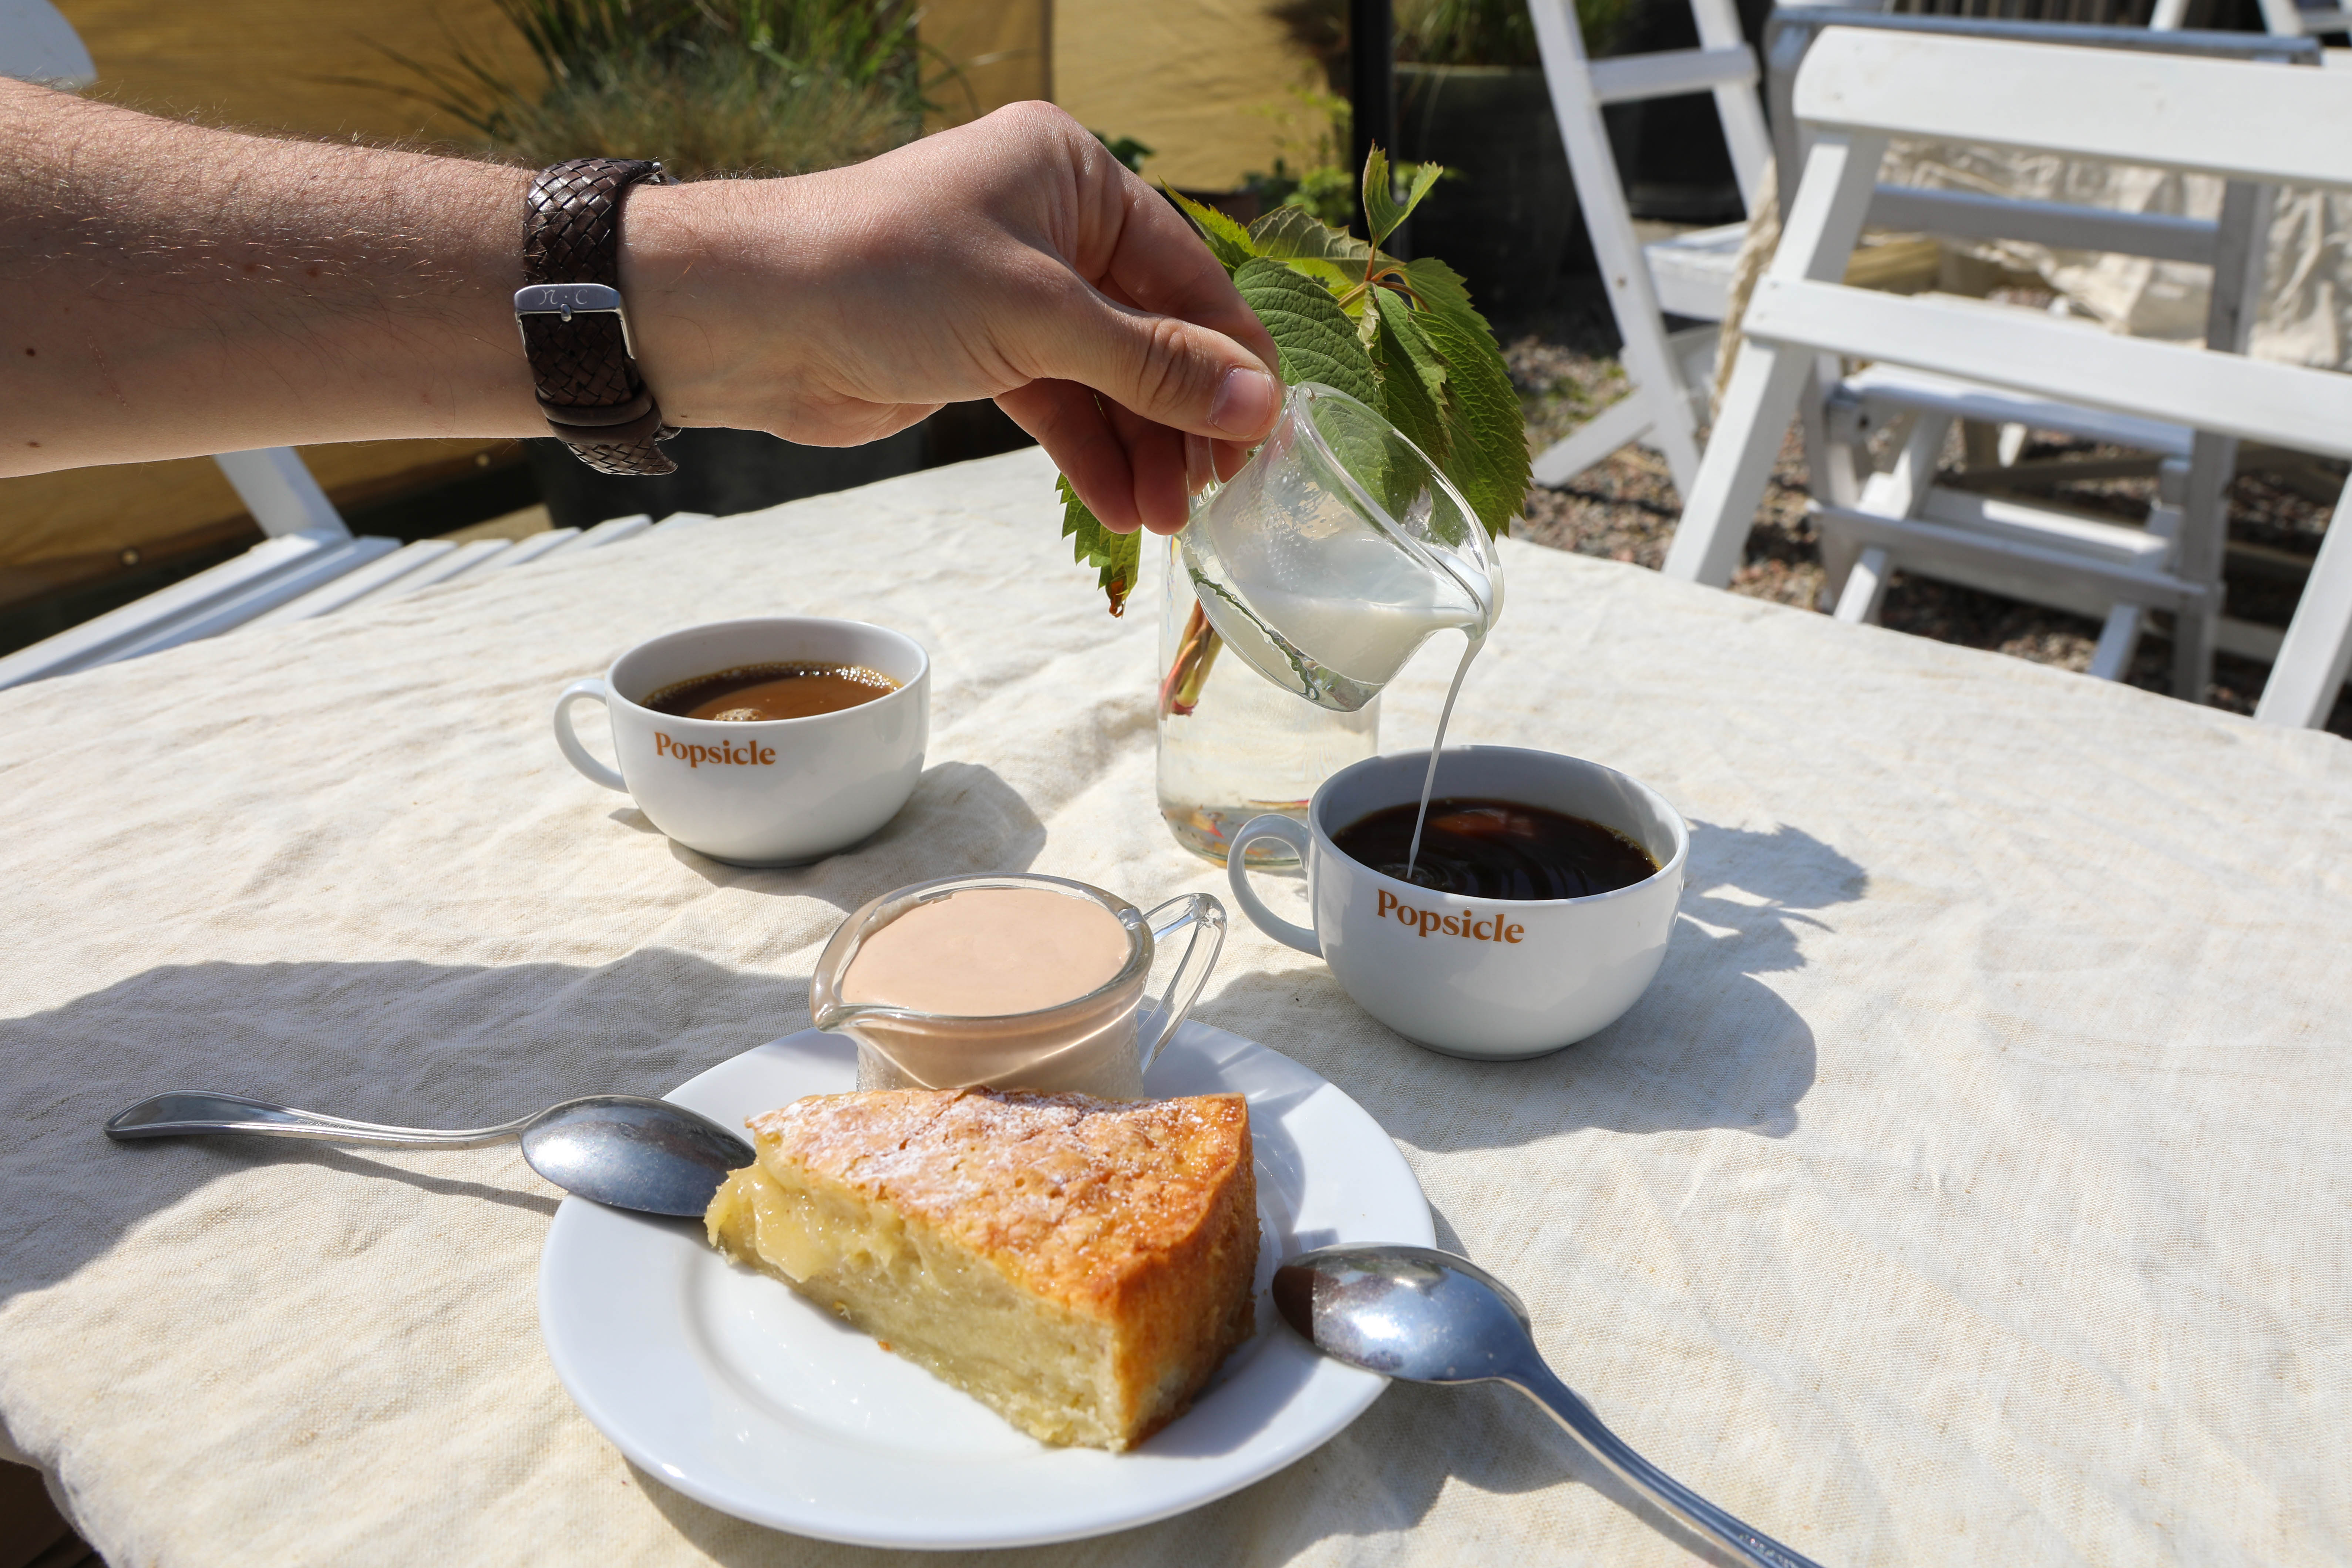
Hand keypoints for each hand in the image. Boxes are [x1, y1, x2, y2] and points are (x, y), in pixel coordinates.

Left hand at [622, 103, 1281, 534]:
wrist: (750, 317)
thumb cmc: (887, 276)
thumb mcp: (1040, 319)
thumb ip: (1152, 366)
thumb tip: (1256, 405)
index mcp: (1074, 176)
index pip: (1186, 272)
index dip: (1231, 357)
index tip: (1265, 435)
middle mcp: (1052, 225)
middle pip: (1153, 331)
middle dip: (1184, 416)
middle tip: (1216, 495)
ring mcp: (1018, 292)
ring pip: (1109, 379)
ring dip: (1142, 449)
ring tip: (1171, 521)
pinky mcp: (984, 352)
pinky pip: (1063, 405)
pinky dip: (1092, 454)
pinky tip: (1124, 506)